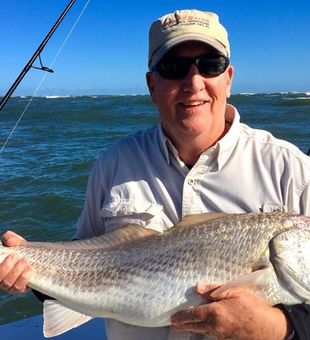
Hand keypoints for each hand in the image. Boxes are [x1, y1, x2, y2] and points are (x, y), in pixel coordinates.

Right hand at [0, 231, 31, 292]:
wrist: (37, 258)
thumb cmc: (21, 249)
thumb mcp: (15, 241)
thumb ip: (10, 237)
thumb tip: (10, 241)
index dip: (0, 265)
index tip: (8, 255)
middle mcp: (0, 278)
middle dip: (5, 267)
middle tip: (14, 256)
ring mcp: (9, 284)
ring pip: (8, 283)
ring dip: (16, 272)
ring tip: (24, 261)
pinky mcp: (20, 288)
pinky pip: (19, 287)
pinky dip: (24, 278)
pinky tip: (29, 269)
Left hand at [171, 283, 291, 339]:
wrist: (270, 328)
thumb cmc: (253, 307)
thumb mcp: (235, 292)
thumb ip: (214, 290)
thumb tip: (197, 288)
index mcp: (215, 313)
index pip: (193, 315)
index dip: (182, 317)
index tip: (173, 318)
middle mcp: (216, 326)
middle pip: (196, 326)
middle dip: (184, 325)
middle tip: (174, 324)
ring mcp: (222, 335)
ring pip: (203, 332)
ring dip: (193, 329)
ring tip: (185, 327)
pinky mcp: (228, 339)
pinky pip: (212, 336)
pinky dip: (204, 332)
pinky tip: (203, 330)